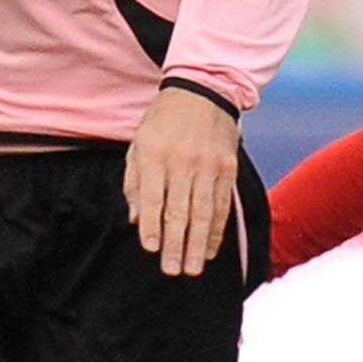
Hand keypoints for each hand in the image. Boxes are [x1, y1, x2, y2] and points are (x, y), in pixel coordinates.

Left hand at [123, 85, 239, 278]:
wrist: (204, 91)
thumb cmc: (164, 121)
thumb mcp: (139, 144)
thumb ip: (135, 183)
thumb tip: (138, 220)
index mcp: (155, 154)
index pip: (154, 197)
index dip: (152, 226)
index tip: (151, 250)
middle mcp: (182, 161)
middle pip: (179, 210)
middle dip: (176, 244)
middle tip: (173, 270)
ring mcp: (208, 165)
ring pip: (203, 211)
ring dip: (198, 244)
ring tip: (193, 268)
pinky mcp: (227, 168)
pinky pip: (221, 204)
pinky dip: (216, 229)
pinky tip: (209, 248)